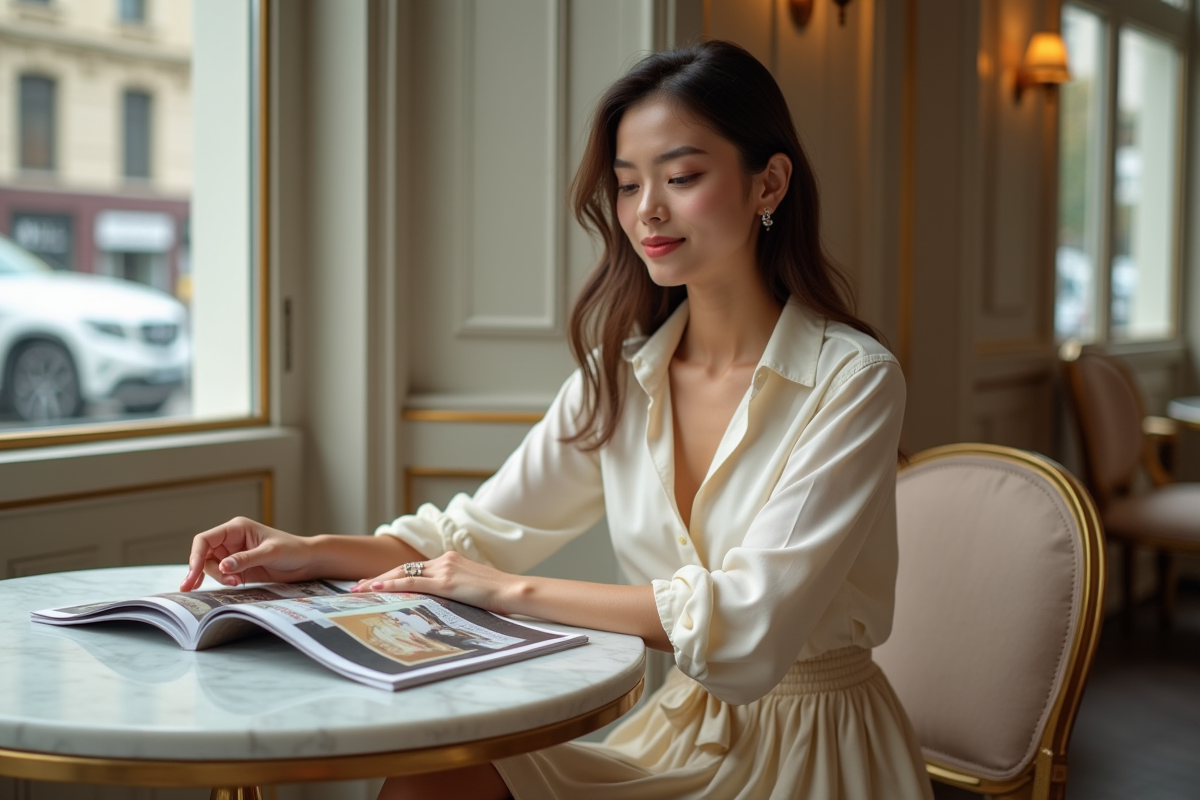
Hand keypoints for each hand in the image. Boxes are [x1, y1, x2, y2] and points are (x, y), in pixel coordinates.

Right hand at [180, 516, 315, 591]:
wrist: (307, 561)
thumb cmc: (293, 550)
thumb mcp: (270, 553)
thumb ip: (246, 559)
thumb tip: (223, 566)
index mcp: (236, 528)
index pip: (205, 539)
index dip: (196, 555)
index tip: (194, 572)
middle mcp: (231, 540)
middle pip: (205, 556)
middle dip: (208, 571)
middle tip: (220, 583)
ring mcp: (234, 555)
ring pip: (212, 567)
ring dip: (218, 578)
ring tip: (236, 583)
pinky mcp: (239, 568)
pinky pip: (221, 575)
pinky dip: (221, 581)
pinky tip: (228, 585)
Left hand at [351, 551, 518, 614]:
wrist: (513, 590)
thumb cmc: (498, 596)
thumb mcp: (472, 589)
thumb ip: (456, 591)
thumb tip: (443, 605)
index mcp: (450, 561)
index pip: (415, 567)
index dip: (393, 574)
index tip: (377, 582)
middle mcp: (444, 560)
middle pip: (403, 567)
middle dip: (379, 577)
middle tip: (359, 587)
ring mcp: (444, 569)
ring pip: (403, 573)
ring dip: (378, 582)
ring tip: (360, 591)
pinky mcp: (445, 582)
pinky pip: (412, 582)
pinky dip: (391, 584)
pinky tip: (376, 589)